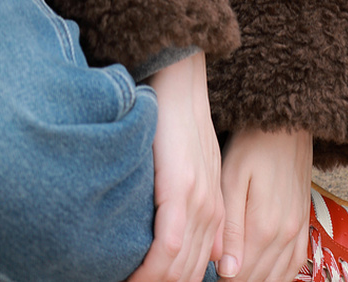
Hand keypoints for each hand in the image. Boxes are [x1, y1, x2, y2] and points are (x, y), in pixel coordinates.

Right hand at [127, 52, 224, 281]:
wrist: (181, 85)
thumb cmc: (178, 125)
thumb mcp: (199, 172)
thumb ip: (202, 213)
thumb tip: (210, 257)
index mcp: (214, 211)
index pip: (196, 271)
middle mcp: (210, 211)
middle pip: (186, 276)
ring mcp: (197, 201)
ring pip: (177, 268)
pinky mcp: (179, 190)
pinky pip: (169, 246)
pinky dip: (150, 268)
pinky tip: (132, 278)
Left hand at [215, 127, 312, 281]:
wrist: (287, 123)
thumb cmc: (252, 145)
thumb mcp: (232, 179)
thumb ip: (230, 228)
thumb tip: (228, 272)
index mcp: (263, 226)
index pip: (239, 277)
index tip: (203, 277)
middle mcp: (285, 234)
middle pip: (257, 279)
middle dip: (235, 281)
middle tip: (214, 278)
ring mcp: (298, 230)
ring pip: (277, 277)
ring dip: (256, 281)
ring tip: (235, 276)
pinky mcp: (304, 222)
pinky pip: (296, 264)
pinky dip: (280, 275)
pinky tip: (265, 274)